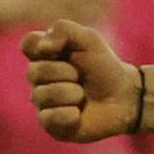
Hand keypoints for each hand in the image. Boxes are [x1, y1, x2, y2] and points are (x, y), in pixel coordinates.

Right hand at [24, 19, 143, 141]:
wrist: (125, 97)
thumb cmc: (104, 67)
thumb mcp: (89, 40)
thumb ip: (63, 30)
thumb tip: (42, 47)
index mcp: (44, 55)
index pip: (28, 44)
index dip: (46, 47)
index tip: (64, 50)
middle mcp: (38, 78)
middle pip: (35, 71)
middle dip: (66, 73)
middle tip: (82, 76)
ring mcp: (42, 102)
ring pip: (42, 95)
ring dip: (72, 93)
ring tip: (83, 95)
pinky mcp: (50, 124)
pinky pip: (47, 118)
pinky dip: (68, 115)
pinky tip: (79, 113)